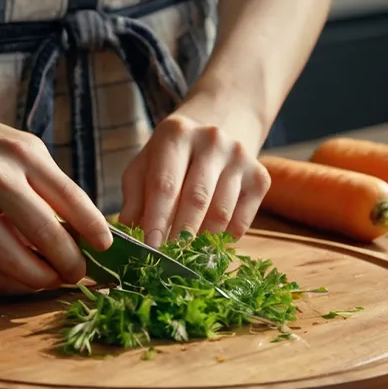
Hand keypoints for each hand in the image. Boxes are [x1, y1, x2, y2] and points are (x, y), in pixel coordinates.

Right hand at [0, 100, 112, 293]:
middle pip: (45, 236)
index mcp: (21, 152)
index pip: (72, 199)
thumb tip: (80, 235)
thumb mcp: (18, 146)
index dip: (95, 232)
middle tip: (78, 274)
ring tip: (47, 280)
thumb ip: (48, 185)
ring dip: (37, 281)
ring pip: (10, 262)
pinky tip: (12, 280)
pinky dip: (1, 285)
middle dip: (70, 265)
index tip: (107, 251)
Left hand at [117, 112, 270, 247]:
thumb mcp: (143, 168)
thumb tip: (128, 236)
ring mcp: (240, 157)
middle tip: (167, 261)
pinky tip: (208, 247)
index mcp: (176, 134)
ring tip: (185, 258)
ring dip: (201, 242)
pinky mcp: (260, 177)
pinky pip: (242, 221)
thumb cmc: (169, 157)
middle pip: (196, 199)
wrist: (218, 127)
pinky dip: (224, 240)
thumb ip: (134, 199)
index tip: (149, 248)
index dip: (157, 220)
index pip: (165, 185)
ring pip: (221, 212)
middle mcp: (212, 140)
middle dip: (180, 235)